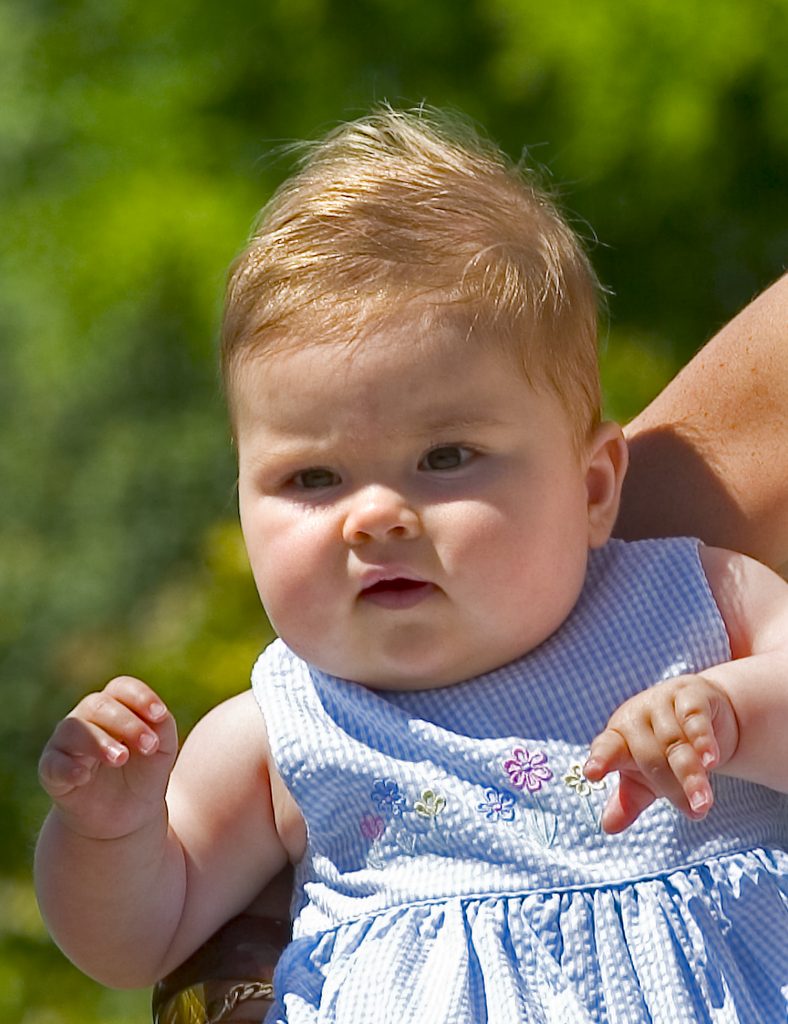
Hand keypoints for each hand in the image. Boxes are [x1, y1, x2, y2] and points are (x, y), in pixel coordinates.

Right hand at [38, 676, 177, 840]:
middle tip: (149, 745)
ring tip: (121, 758)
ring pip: (74, 729)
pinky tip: (84, 776)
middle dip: (126, 723)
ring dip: (99, 741)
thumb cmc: (144, 771)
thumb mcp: (162, 750)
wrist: (126, 816)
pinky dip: (68, 767)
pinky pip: (53, 763)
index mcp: (116, 706)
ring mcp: (66, 743)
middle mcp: (87, 718)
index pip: (122, 688)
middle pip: (99, 705)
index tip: (160, 715)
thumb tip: (158, 715)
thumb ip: (163, 727)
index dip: (140, 697)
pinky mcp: (52, 771)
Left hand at [584, 674, 738, 833]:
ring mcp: (661, 702)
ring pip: (676, 742)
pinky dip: (703, 740)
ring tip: (703, 803)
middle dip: (671, 786)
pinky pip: (695, 719)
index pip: (606, 748)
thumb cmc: (664, 752)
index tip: (592, 773)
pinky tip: (711, 760)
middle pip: (650, 755)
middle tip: (694, 813)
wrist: (703, 715)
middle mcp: (636, 716)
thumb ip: (628, 801)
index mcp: (617, 736)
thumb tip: (607, 827)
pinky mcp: (690, 695)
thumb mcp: (645, 778)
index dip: (600, 759)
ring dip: (692, 774)